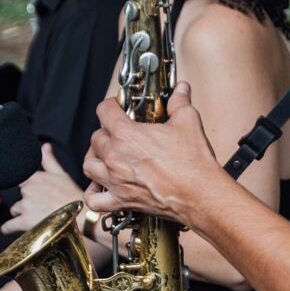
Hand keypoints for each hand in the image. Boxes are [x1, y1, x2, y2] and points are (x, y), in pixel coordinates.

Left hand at [0, 143, 81, 235]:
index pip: (21, 179)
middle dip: (27, 201)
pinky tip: (8, 229)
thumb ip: (48, 160)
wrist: (81, 216)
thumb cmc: (72, 195)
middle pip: (20, 196)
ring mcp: (26, 206)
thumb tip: (44, 145)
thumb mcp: (61, 174)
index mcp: (35, 177)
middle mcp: (28, 190)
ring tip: (37, 218)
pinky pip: (9, 225)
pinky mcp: (25, 221)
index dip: (27, 187)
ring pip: (15, 210)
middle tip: (42, 206)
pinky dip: (8, 228)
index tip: (31, 192)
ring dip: (22, 214)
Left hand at [83, 83, 219, 220]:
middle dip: (106, 131)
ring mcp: (116, 180)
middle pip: (96, 138)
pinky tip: (99, 186)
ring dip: (95, 157)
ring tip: (105, 155)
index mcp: (126, 134)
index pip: (104, 111)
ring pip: (89, 165)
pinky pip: (94, 200)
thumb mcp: (188, 121)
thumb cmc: (192, 162)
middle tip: (119, 131)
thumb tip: (181, 90)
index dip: (111, 105)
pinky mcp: (121, 200)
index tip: (118, 107)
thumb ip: (179, 102)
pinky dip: (92, 193)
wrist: (200, 195)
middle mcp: (115, 157)